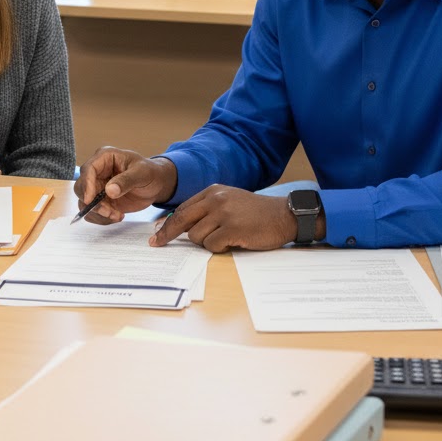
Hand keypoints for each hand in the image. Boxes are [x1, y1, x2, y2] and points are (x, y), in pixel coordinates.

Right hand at [73, 147, 177, 224]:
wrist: (156, 184)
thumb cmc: (149, 172)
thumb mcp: (142, 173)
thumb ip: (126, 180)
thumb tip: (109, 190)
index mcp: (105, 157)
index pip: (88, 169)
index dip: (86, 185)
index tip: (90, 200)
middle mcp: (97, 172)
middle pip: (81, 187)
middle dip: (93, 203)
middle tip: (110, 212)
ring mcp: (97, 187)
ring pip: (84, 202)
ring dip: (99, 213)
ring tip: (118, 215)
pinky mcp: (101, 200)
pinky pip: (92, 212)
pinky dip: (101, 218)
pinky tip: (117, 216)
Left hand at [150, 186, 299, 252]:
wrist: (285, 215)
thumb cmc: (257, 213)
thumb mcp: (230, 201)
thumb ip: (208, 209)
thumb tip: (182, 226)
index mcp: (213, 191)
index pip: (182, 208)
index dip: (167, 223)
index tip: (157, 235)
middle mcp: (216, 199)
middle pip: (181, 219)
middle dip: (167, 234)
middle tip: (157, 244)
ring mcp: (224, 213)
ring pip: (196, 236)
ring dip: (206, 243)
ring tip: (225, 239)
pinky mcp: (233, 228)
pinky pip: (212, 245)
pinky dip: (219, 249)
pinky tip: (233, 243)